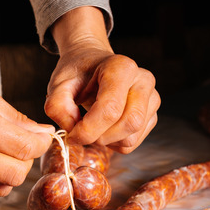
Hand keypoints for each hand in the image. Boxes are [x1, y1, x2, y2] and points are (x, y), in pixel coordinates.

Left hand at [45, 7, 158, 153]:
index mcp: (121, 68)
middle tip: (80, 133)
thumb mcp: (58, 84)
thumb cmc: (77, 74)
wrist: (92, 65)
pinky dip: (113, 143)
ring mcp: (152, 98)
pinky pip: (132, 143)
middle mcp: (143, 81)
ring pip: (131, 137)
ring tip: (90, 127)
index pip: (111, 109)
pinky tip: (103, 129)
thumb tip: (72, 129)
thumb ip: (57, 106)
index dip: (89, 129)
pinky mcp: (151, 115)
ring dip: (105, 141)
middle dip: (99, 137)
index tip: (71, 135)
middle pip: (128, 124)